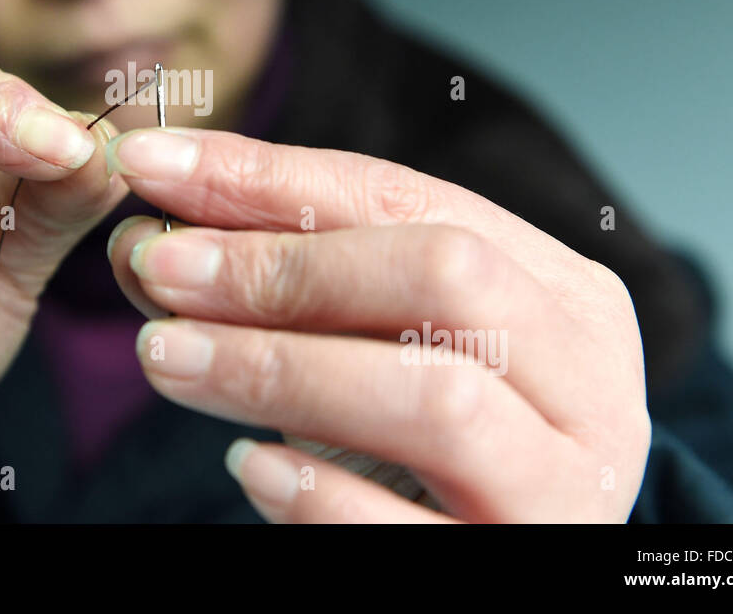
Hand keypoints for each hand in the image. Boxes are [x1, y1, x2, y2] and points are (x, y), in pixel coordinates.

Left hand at [103, 127, 650, 521]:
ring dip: (280, 367)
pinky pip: (412, 534)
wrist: (504, 557)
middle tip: (157, 262)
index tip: (152, 161)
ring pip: (437, 400)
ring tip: (165, 355)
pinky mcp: (511, 570)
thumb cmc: (433, 442)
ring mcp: (563, 489)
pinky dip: (319, 494)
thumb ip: (285, 290)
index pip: (409, 199)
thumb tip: (146, 242)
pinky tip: (247, 465)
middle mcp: (585, 384)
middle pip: (445, 278)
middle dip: (284, 265)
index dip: (270, 175)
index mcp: (562, 295)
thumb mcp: (376, 343)